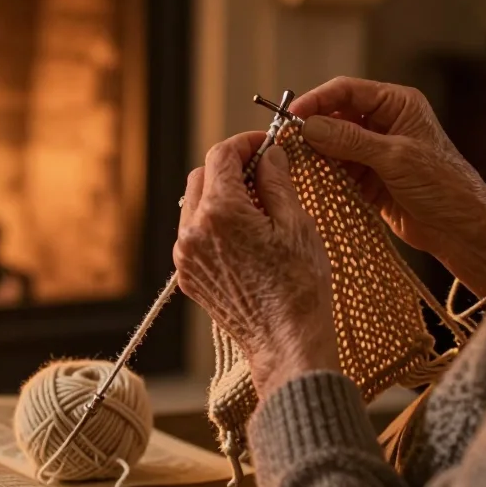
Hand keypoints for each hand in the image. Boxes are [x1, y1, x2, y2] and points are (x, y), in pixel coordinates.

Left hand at [174, 132, 339, 397]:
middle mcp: (193, 232)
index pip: (221, 156)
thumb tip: (269, 154)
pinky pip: (195, 235)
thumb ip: (276, 180)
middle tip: (263, 172)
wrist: (286, 343)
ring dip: (221, 196)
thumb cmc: (300, 287)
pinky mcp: (188, 276)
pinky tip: (246, 235)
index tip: (264, 145)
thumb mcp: (296, 224)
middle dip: (230, 168)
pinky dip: (215, 224)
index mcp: (220, 212)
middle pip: (202, 177)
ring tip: (258, 207)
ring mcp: (186, 256)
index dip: (244, 144)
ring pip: (195, 205)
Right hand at [290, 77, 485, 297]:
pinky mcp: (370, 180)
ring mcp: (375, 153)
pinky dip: (325, 177)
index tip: (291, 117)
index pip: (347, 91)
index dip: (316, 100)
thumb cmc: (443, 186)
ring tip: (296, 167)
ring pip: (333, 146)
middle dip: (312, 130)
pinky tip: (311, 184)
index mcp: (397, 105)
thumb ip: (350, 140)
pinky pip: (339, 172)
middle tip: (287, 145)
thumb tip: (308, 126)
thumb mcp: (396, 158)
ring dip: (316, 156)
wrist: (464, 231)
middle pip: (335, 117)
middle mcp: (384, 123)